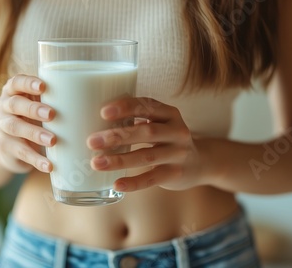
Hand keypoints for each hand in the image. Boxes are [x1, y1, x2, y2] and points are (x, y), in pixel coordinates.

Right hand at [0, 75, 55, 173]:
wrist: (13, 146)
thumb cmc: (36, 118)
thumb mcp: (43, 105)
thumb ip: (58, 100)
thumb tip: (94, 97)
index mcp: (14, 91)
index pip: (16, 82)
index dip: (28, 83)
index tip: (43, 86)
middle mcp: (4, 106)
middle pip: (14, 104)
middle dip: (33, 109)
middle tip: (51, 114)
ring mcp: (3, 127)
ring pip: (15, 127)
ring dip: (34, 133)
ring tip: (52, 141)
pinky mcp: (5, 147)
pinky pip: (20, 152)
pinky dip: (36, 159)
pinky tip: (49, 165)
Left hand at [87, 97, 201, 191]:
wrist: (199, 163)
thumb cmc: (166, 139)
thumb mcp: (159, 124)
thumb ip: (136, 120)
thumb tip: (92, 118)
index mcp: (169, 114)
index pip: (147, 106)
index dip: (126, 108)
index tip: (103, 112)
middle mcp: (177, 131)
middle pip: (146, 132)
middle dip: (117, 136)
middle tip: (92, 141)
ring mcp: (178, 154)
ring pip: (146, 156)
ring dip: (119, 160)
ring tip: (96, 163)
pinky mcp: (175, 174)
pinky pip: (152, 178)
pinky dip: (133, 182)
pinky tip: (116, 184)